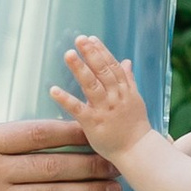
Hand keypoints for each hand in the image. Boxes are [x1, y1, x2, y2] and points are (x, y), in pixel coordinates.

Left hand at [49, 35, 153, 160]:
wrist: (137, 151)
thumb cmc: (135, 126)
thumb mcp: (135, 99)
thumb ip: (129, 80)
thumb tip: (127, 61)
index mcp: (125, 90)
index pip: (112, 66)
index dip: (101, 51)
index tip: (91, 39)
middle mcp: (115, 97)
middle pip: (103, 71)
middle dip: (91, 54)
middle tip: (79, 39)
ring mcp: (105, 110)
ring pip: (92, 85)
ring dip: (80, 69)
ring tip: (69, 54)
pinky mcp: (93, 123)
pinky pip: (78, 109)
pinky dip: (66, 99)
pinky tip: (54, 90)